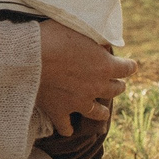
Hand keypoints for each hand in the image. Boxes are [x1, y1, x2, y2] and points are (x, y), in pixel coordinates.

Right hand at [35, 21, 132, 138]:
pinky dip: (68, 128)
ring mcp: (79, 102)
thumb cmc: (53, 36)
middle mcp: (96, 86)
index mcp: (105, 66)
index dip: (130, 66)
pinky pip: (66, 127)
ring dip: (102, 111)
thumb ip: (95, 36)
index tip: (130, 65)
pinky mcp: (59, 112)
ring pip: (98, 113)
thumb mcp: (80, 28)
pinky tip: (68, 130)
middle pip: (116, 90)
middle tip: (115, 84)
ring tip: (102, 112)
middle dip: (117, 85)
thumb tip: (103, 41)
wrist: (28, 57)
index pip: (127, 68)